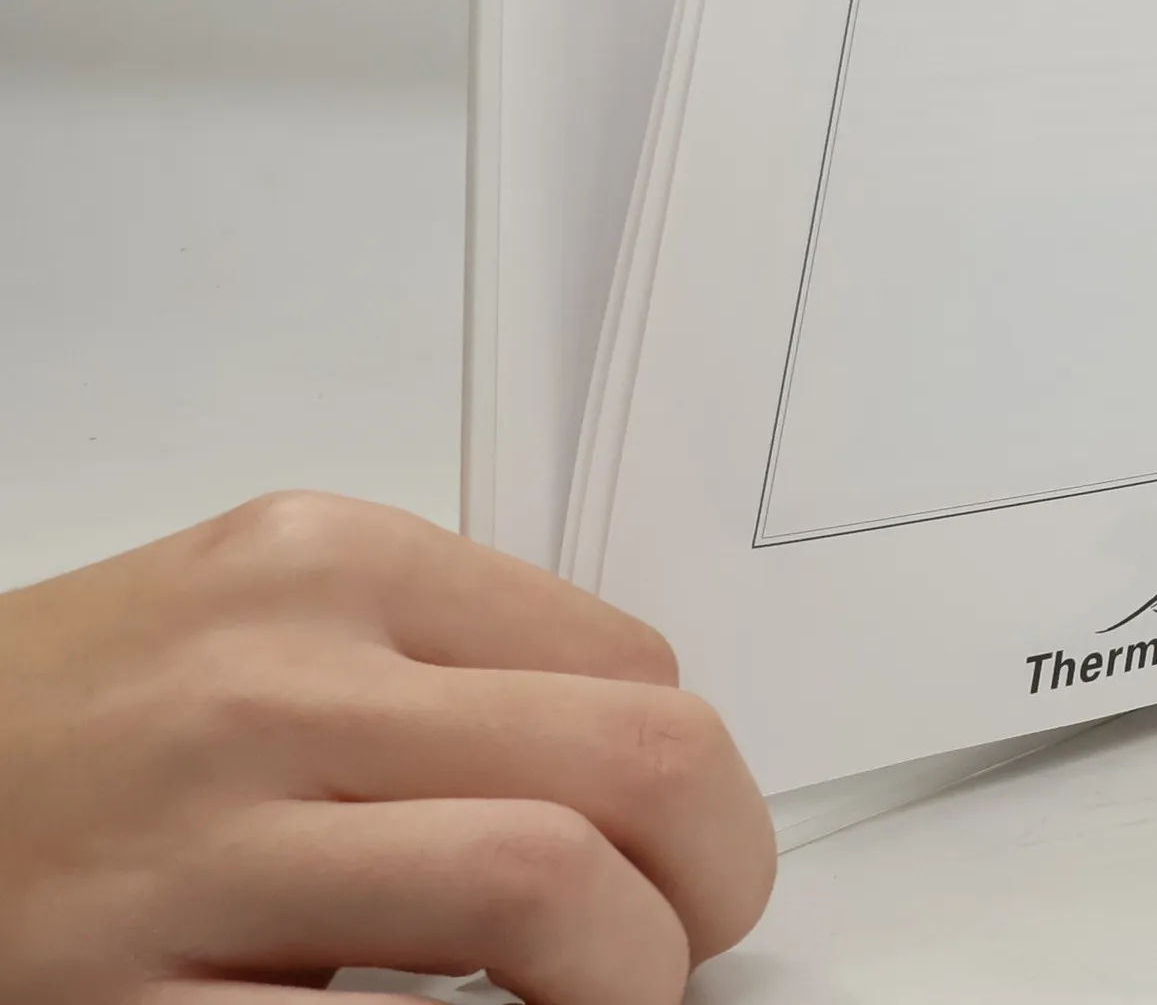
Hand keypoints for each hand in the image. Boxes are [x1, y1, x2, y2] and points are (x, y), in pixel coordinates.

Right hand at [0, 493, 774, 1004]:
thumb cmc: (73, 712)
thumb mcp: (259, 610)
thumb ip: (433, 653)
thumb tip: (622, 749)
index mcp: (334, 563)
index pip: (627, 663)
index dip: (685, 771)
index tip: (676, 833)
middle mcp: (282, 680)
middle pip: (635, 757)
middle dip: (716, 869)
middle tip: (696, 929)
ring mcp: (207, 844)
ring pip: (548, 886)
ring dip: (632, 975)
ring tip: (609, 998)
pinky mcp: (134, 1004)